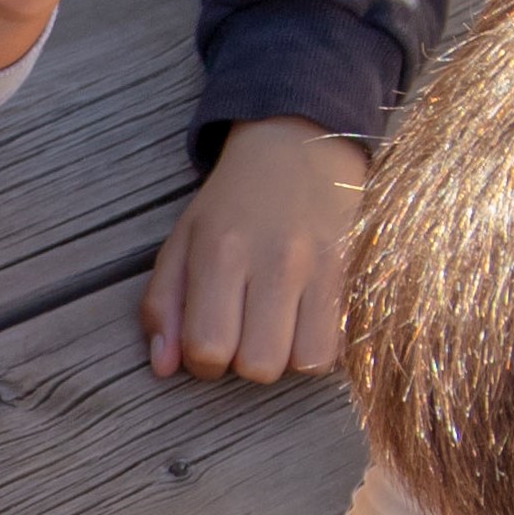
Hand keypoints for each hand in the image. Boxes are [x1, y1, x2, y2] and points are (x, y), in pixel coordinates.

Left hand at [142, 115, 368, 381]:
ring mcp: (318, 266)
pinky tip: (303, 324)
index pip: (208, 347)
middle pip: (258, 365)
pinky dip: (316, 348)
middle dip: (244, 363)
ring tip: (276, 329)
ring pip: (302, 362)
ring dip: (284, 359)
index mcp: (220, 254)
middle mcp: (272, 261)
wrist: (298, 146)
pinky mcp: (351, 270)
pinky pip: (335, 346)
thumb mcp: (182, 243)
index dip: (203, 363)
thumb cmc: (231, 205)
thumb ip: (162, 306)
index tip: (209, 344)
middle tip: (244, 334)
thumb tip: (163, 368)